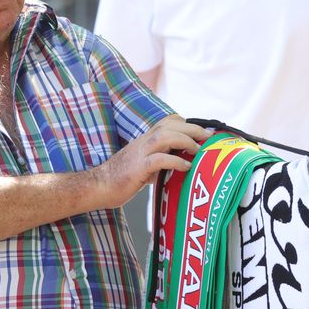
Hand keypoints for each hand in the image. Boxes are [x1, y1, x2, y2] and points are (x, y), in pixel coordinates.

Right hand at [95, 116, 211, 207]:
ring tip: (198, 149)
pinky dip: (175, 161)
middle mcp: (144, 142)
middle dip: (192, 128)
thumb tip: (180, 166)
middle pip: (171, 125)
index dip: (187, 124)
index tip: (203, 132)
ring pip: (165, 137)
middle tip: (209, 136)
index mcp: (146, 140)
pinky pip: (159, 159)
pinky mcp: (138, 168)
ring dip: (185, 140)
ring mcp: (140, 153)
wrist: (99, 186)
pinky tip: (186, 166)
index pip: (168, 122)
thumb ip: (160, 162)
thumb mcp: (145, 165)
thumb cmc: (122, 179)